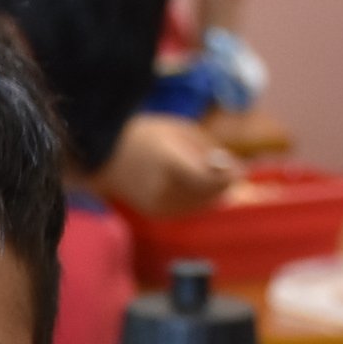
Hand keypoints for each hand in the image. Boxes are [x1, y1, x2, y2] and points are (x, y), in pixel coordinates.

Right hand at [93, 111, 237, 212]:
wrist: (103, 156)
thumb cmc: (145, 135)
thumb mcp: (180, 129)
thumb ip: (208, 149)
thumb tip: (231, 168)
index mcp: (169, 165)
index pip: (211, 181)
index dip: (231, 176)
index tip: (239, 166)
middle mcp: (164, 190)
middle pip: (212, 195)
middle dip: (225, 184)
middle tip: (229, 168)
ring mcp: (160, 205)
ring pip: (204, 205)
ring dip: (214, 192)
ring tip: (207, 173)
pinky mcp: (157, 213)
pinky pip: (190, 209)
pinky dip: (199, 198)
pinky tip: (192, 183)